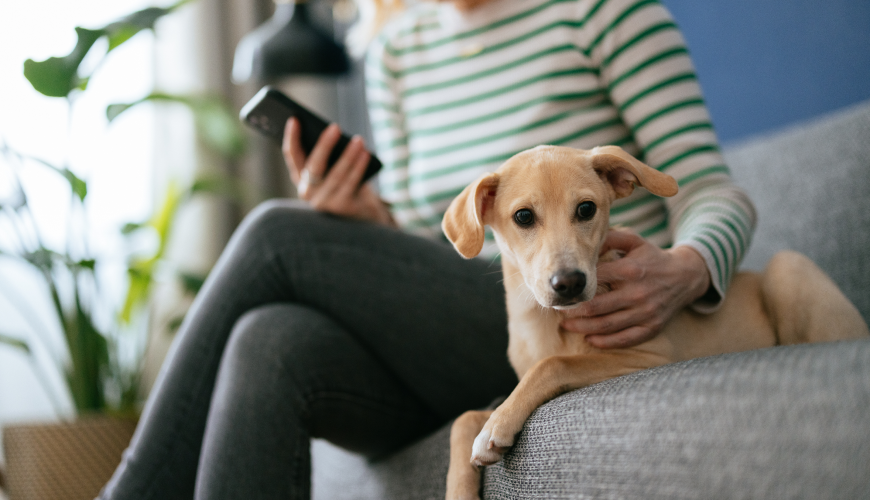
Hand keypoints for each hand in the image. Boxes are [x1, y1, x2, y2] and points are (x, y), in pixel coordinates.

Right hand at [282, 117, 393, 225]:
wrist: (364, 213)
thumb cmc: (348, 184)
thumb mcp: (335, 168)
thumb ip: (330, 155)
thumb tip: (334, 134)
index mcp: (302, 178)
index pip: (292, 156)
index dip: (291, 138)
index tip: (294, 119)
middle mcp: (308, 192)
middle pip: (314, 166)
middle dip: (324, 145)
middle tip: (335, 127)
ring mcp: (324, 202)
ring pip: (336, 174)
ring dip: (349, 155)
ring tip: (358, 140)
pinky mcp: (341, 208)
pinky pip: (351, 183)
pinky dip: (359, 167)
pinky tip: (366, 154)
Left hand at [560, 230, 710, 348]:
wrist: (686, 276)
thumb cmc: (652, 257)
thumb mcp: (634, 241)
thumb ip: (609, 238)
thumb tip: (583, 245)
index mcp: (630, 270)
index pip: (594, 280)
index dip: (574, 286)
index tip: (560, 289)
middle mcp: (638, 293)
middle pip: (596, 307)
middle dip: (572, 311)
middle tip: (558, 310)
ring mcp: (646, 312)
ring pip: (606, 325)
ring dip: (582, 328)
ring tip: (566, 325)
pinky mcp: (652, 327)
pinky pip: (625, 339)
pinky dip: (605, 342)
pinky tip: (590, 339)